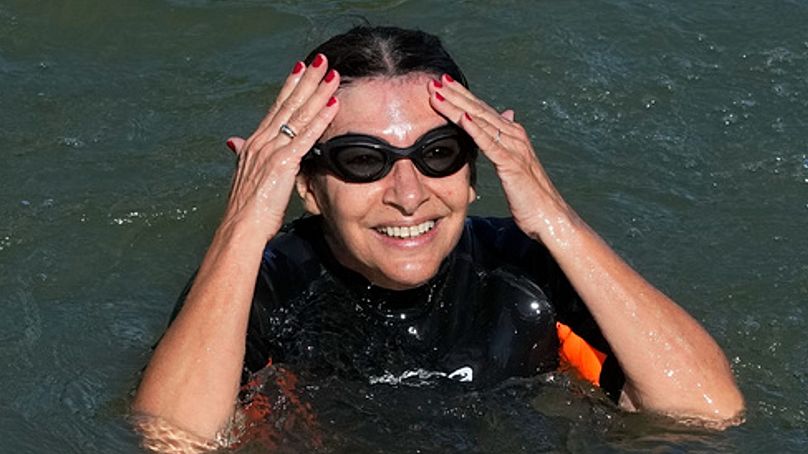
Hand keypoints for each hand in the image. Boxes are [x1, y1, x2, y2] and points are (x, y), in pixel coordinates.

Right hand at [222, 54, 339, 239]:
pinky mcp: (283, 162)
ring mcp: (272, 149)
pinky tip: (333, 104)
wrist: (241, 226)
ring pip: (300, 114)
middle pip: (289, 104)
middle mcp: (262, 140)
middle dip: (307, 80)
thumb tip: (233, 142)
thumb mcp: (244, 175)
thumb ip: (242, 154)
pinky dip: (321, 118)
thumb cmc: (246, 208)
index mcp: (255, 143)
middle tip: (322, 61)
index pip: (276, 108)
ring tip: (332, 74)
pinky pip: (306, 136)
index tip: (301, 69)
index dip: (290, 87)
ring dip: (318, 92)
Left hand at [427, 75, 571, 240]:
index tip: (441, 84)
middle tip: (433, 80)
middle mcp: (514, 135)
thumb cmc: (530, 194)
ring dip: (457, 106)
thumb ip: (507, 139)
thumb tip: (507, 113)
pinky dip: (475, 129)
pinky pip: (490, 143)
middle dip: (455, 95)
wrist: (549, 216)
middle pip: (478, 109)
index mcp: (512, 135)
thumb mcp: (516, 162)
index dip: (461, 96)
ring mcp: (514, 147)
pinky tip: (462, 117)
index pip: (481, 110)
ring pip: (480, 121)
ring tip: (438, 93)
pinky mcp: (511, 164)